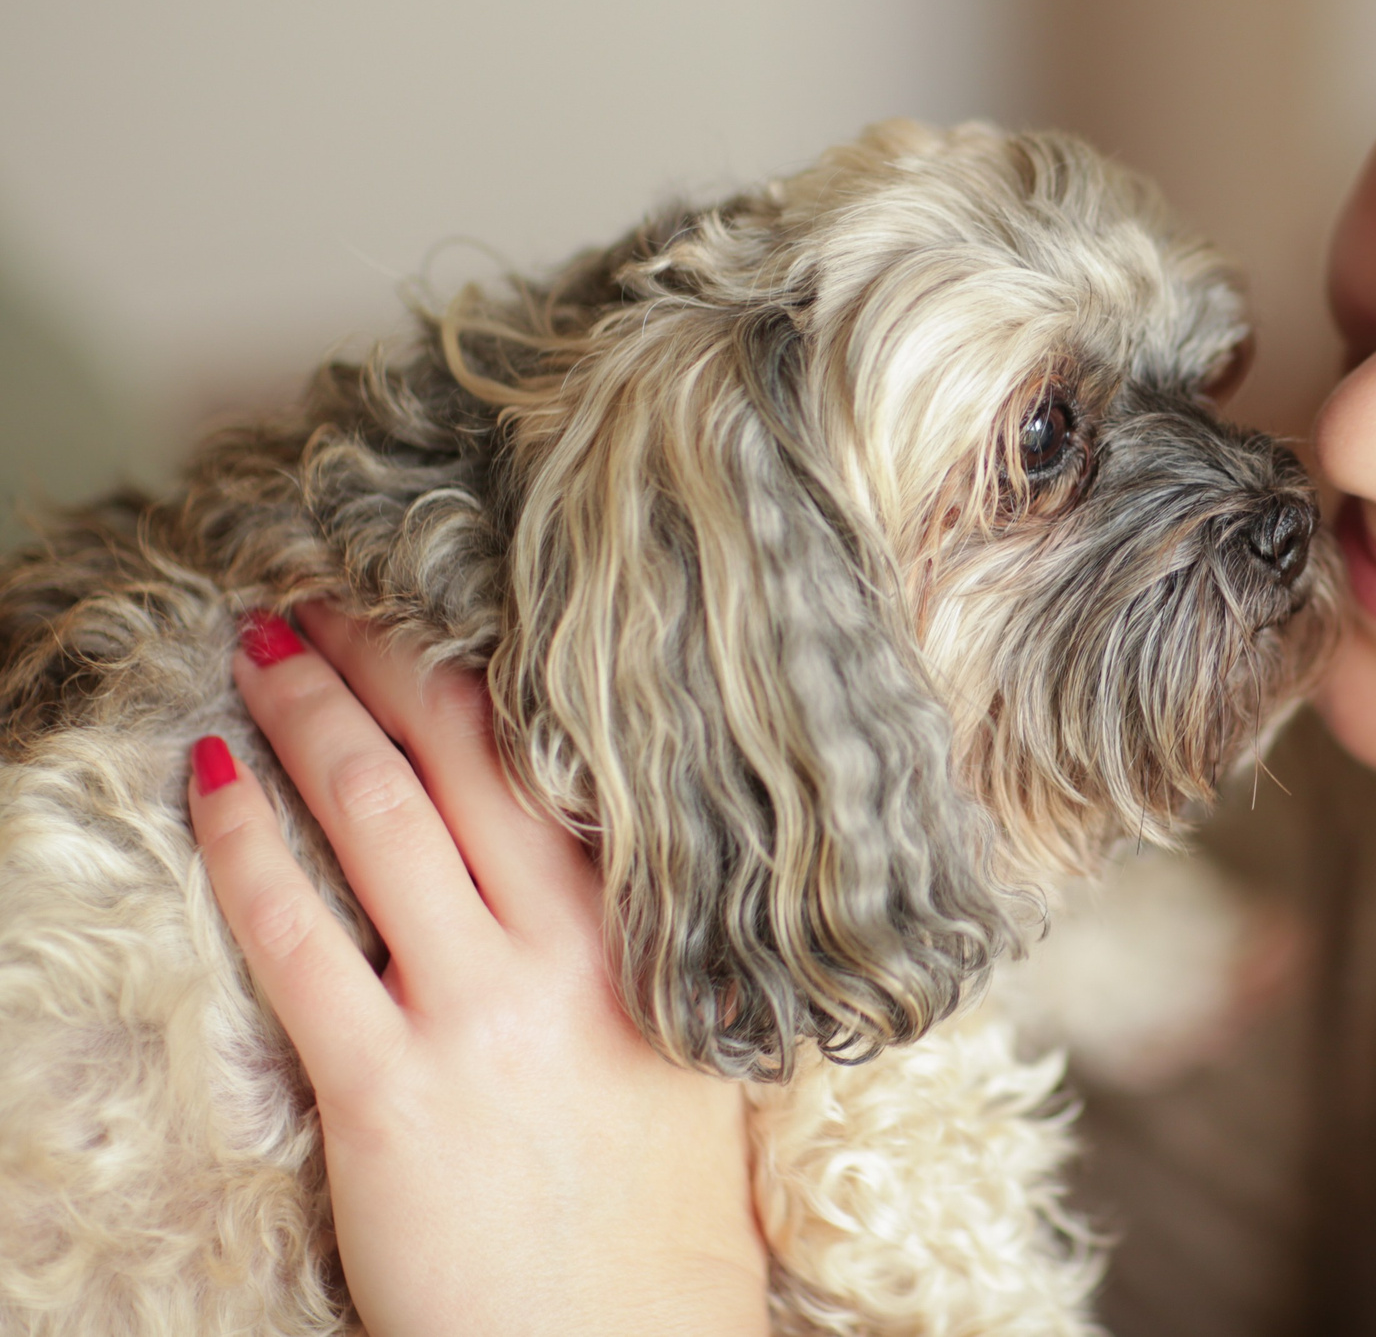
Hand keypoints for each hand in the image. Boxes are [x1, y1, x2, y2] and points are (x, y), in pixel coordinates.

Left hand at [188, 601, 768, 1336]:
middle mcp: (563, 944)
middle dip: (378, 658)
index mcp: (643, 922)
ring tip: (260, 654)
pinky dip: (244, 848)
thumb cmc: (658, 1197)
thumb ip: (635, 925)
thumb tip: (580, 830)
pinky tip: (212, 785)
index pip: (553, 753)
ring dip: (307, 717)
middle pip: (456, 754)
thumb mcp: (685, 1028)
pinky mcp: (387, 1087)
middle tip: (321, 592)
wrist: (626, 1336)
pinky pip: (295, 937)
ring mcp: (474, 1010)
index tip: (430, 602)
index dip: (477, 663)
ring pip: (375, 815)